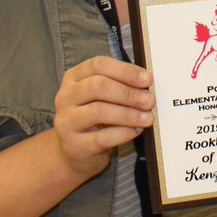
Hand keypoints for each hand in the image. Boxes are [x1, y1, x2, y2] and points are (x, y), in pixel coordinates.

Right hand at [52, 56, 153, 178]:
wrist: (76, 151)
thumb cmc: (95, 118)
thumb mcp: (103, 97)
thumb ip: (121, 86)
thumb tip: (147, 85)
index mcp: (74, 78)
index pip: (98, 65)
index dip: (125, 70)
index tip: (148, 79)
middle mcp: (66, 97)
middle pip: (98, 86)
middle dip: (128, 93)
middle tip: (150, 101)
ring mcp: (67, 121)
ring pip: (98, 111)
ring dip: (129, 114)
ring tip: (147, 118)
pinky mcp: (74, 145)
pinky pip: (101, 137)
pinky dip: (123, 133)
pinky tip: (136, 130)